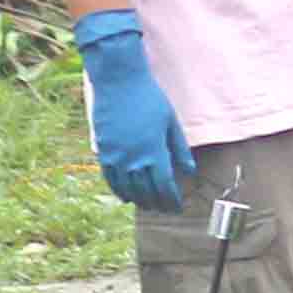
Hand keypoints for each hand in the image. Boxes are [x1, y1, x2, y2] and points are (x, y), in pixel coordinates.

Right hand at [74, 9, 192, 214]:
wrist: (118, 81)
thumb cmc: (149, 98)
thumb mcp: (171, 123)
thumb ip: (179, 149)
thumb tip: (190, 172)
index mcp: (154, 151)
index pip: (164, 185)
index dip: (171, 199)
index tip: (176, 207)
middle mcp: (133, 159)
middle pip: (146, 191)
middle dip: (157, 203)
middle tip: (164, 210)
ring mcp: (115, 156)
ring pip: (127, 188)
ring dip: (138, 200)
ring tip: (148, 206)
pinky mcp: (102, 150)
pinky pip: (109, 178)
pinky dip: (118, 190)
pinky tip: (126, 196)